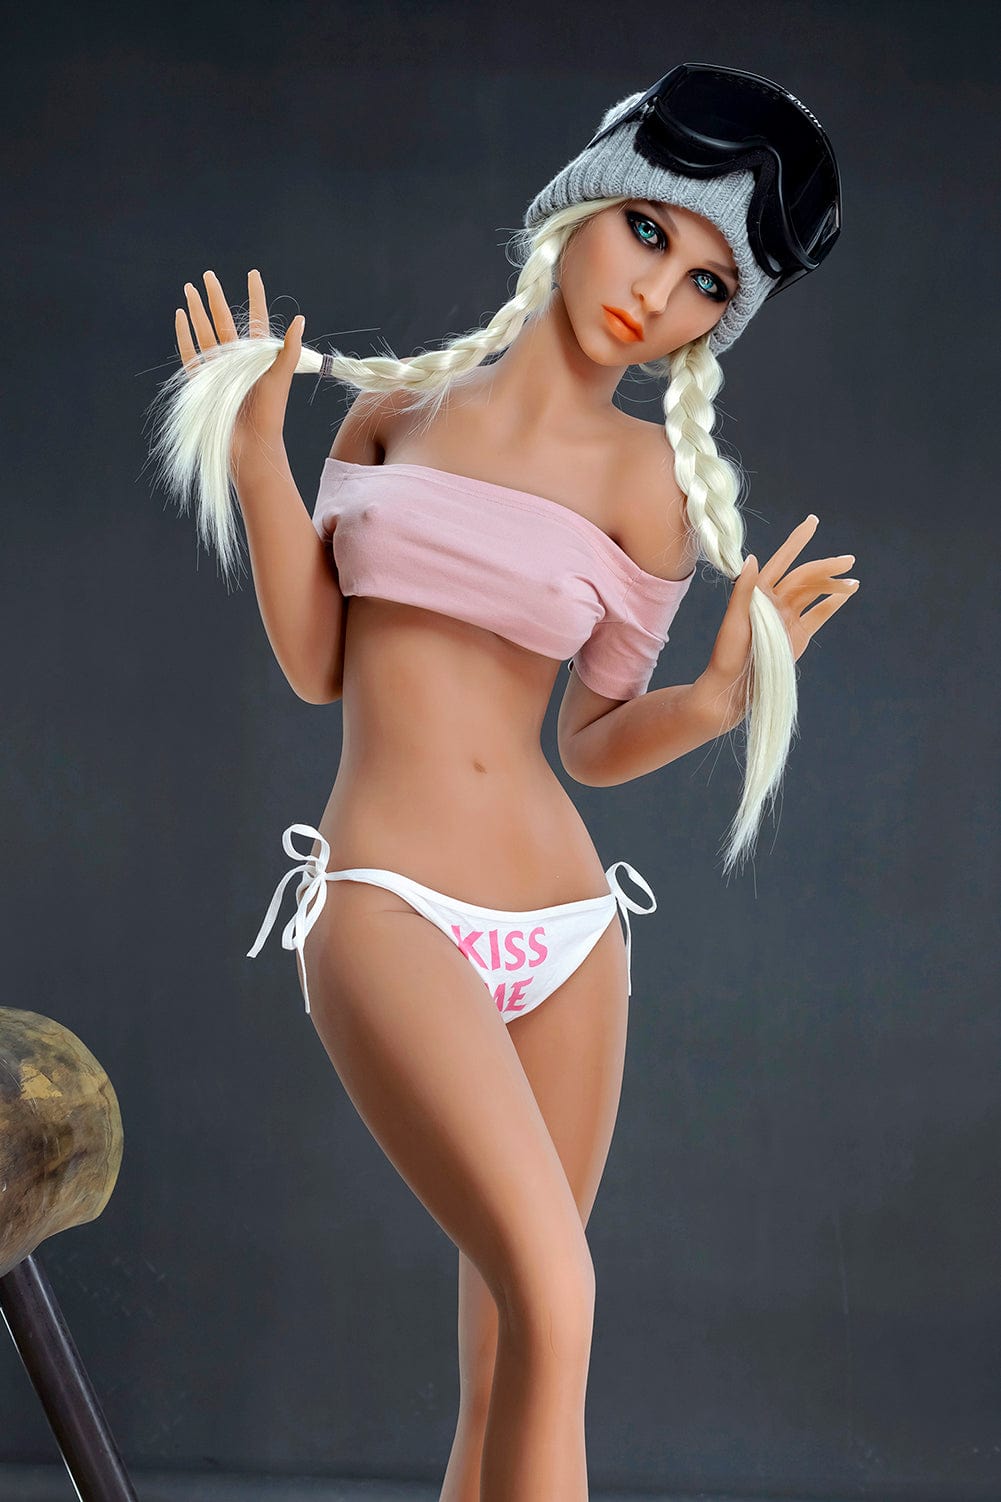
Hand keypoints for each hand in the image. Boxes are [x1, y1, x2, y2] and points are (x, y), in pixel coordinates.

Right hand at [175, 268, 304, 464]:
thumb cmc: (270, 414)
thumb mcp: (280, 377)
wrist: (251, 444)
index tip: (252, 275)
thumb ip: (288, 348)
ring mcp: (218, 369)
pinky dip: (185, 335)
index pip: (255, 320)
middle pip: (224, 320)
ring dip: (197, 310)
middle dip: (215, 297)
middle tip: (207, 274)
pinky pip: (190, 354)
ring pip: (205, 332)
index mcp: (258, 356)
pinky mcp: (202, 382)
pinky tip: (181, 316)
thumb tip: (301, 318)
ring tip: (190, 288)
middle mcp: (237, 359)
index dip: (255, 297)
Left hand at [700, 515, 859, 718]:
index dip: (796, 541)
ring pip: (814, 594)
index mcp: (758, 593)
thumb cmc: (727, 654)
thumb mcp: (733, 621)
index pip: (781, 561)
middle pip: (805, 577)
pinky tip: (846, 593)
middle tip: (848, 559)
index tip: (812, 522)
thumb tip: (752, 557)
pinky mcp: (797, 636)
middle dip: (826, 566)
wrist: (733, 687)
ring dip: (833, 585)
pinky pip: (818, 615)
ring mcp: (787, 618)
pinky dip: (832, 604)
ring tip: (853, 580)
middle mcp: (775, 602)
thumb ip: (744, 590)